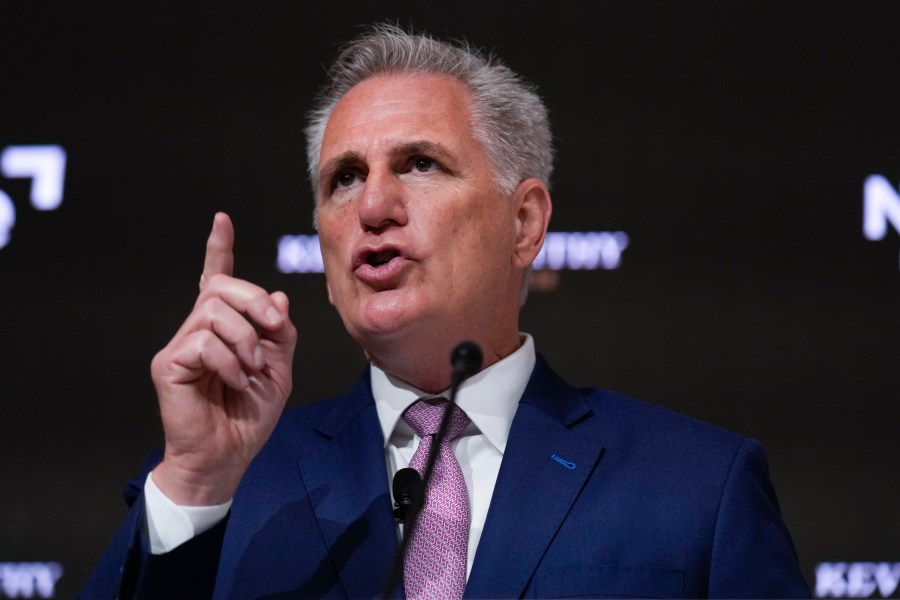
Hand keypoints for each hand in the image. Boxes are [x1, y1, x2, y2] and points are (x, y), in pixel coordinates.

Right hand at [150, 213, 296, 504]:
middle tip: (272, 327)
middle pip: (220, 286)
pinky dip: (230, 361)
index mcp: (223, 329)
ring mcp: (180, 345)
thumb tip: (278, 299)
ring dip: (246, 338)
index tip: (221, 220)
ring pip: (214, 312)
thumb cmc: (249, 416)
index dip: (218, 249)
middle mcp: (197, 330)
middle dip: (253, 299)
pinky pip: (203, 342)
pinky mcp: (168, 364)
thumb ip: (280, 334)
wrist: (228, 457)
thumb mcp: (279, 371)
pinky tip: (235, 380)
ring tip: (252, 368)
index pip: (215, 279)